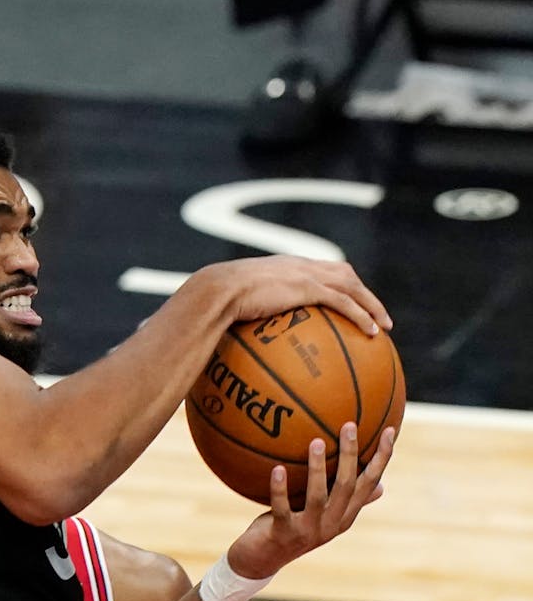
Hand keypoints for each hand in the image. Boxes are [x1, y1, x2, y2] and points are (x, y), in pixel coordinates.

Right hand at [195, 257, 392, 337]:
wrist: (217, 291)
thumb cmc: (216, 300)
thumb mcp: (232, 302)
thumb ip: (243, 311)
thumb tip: (236, 335)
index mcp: (284, 266)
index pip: (319, 269)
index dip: (337, 282)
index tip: (347, 299)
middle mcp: (299, 265)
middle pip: (343, 273)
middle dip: (363, 292)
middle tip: (376, 312)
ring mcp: (305, 274)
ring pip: (352, 285)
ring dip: (372, 305)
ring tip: (384, 326)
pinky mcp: (308, 288)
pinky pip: (345, 302)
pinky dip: (362, 315)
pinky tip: (372, 332)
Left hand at [226, 422, 395, 579]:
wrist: (260, 561)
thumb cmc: (289, 529)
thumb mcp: (319, 514)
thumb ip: (344, 499)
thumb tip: (380, 485)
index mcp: (344, 516)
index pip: (369, 483)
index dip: (382, 458)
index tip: (391, 430)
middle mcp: (331, 524)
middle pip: (348, 486)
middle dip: (351, 455)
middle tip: (348, 425)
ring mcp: (308, 531)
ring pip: (318, 496)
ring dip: (318, 468)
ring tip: (316, 442)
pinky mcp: (283, 534)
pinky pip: (282, 508)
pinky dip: (279, 488)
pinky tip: (276, 469)